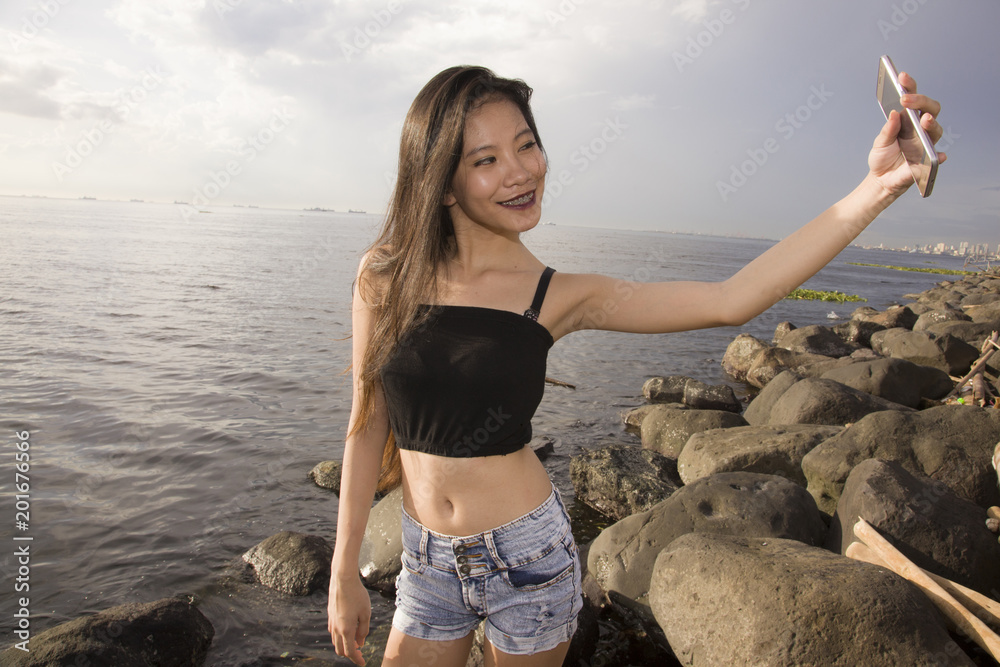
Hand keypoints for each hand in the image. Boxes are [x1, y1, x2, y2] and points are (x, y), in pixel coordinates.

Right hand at [328, 573, 370, 665]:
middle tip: (360, 652)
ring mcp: (331, 622)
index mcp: (346, 629)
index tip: (363, 662)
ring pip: (336, 642)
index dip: (356, 659)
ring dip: (345, 645)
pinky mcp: (330, 616)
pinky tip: (348, 630)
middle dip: (350, 654)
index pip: (350, 652)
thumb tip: (360, 643)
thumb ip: (364, 630)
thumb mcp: (366, 613)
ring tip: (356, 641)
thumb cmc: (357, 595)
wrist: (343, 579)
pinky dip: (340, 637)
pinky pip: (333, 632)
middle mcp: (336, 628)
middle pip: (340, 650)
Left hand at [868, 71, 945, 196]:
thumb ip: (887, 130)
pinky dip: (940, 156)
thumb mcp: (879, 142)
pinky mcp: (928, 160)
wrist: (881, 179)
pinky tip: (939, 155)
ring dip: (931, 123)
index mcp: (908, 120)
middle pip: (930, 109)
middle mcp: (920, 129)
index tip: (902, 77)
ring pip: (936, 129)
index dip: (910, 87)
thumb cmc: (882, 157)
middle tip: (907, 99)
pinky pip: (938, 157)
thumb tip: (895, 114)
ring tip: (924, 119)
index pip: (913, 99)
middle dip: (921, 101)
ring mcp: (926, 143)